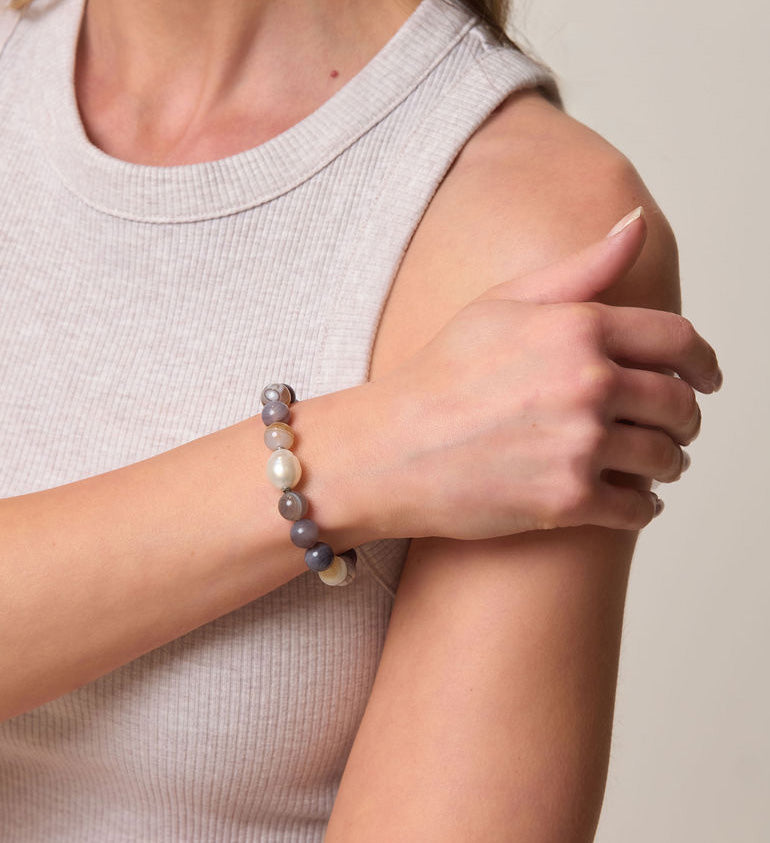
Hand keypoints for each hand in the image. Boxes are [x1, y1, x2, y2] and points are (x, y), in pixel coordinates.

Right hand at [363, 209, 721, 539]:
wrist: (390, 449)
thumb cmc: (440, 376)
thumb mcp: (502, 304)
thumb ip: (580, 268)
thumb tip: (637, 224)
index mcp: (578, 328)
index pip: (679, 342)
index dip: (705, 363)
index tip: (707, 379)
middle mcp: (588, 383)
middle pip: (680, 404)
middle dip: (686, 419)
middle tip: (676, 429)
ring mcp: (580, 444)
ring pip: (666, 458)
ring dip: (668, 464)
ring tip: (653, 466)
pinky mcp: (568, 500)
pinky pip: (639, 508)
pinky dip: (643, 507)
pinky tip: (630, 501)